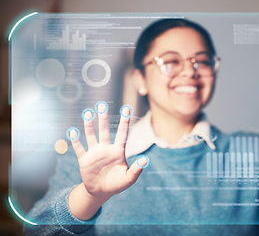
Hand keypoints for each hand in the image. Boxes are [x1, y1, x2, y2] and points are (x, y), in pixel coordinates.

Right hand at [68, 103, 147, 219]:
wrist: (101, 192)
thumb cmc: (117, 184)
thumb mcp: (129, 178)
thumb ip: (137, 169)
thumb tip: (146, 160)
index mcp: (118, 151)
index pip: (122, 133)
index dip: (124, 122)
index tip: (127, 109)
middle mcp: (106, 148)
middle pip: (104, 130)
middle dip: (103, 118)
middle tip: (101, 105)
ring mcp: (94, 153)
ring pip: (91, 135)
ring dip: (89, 125)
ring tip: (88, 113)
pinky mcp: (84, 159)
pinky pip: (79, 148)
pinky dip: (75, 140)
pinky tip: (73, 131)